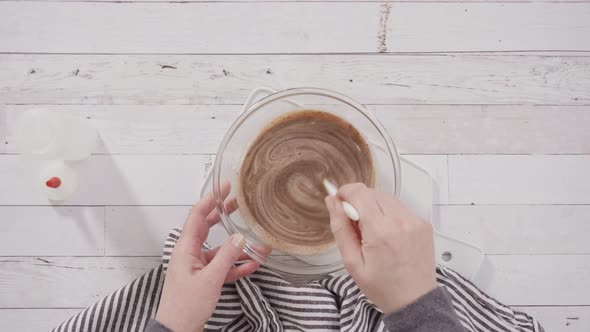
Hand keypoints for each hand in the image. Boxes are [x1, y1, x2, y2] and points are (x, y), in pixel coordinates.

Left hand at [155, 183, 259, 331]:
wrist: (177, 331)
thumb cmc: (185, 307)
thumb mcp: (210, 279)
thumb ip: (227, 257)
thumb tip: (239, 237)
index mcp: (185, 249)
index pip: (196, 216)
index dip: (210, 200)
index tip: (224, 188)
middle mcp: (190, 254)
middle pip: (208, 227)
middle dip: (224, 215)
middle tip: (238, 203)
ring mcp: (198, 267)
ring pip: (220, 250)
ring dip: (238, 246)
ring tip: (256, 239)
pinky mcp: (205, 279)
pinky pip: (223, 267)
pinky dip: (237, 265)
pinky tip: (253, 263)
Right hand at [325, 183, 436, 314]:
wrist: (414, 300)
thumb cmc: (383, 286)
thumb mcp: (352, 262)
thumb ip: (340, 228)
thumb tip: (332, 203)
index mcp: (380, 231)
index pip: (359, 192)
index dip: (345, 193)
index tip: (339, 202)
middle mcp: (400, 221)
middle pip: (371, 192)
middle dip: (358, 202)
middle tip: (356, 226)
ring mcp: (414, 221)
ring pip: (386, 198)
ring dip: (374, 207)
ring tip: (373, 232)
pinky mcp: (423, 223)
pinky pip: (400, 208)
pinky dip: (389, 214)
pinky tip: (388, 234)